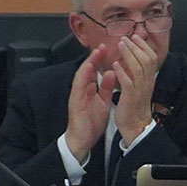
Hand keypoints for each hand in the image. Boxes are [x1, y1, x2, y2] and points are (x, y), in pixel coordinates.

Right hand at [64, 45, 116, 160]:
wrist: (82, 140)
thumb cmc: (92, 122)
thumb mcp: (103, 102)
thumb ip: (106, 87)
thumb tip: (111, 73)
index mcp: (90, 89)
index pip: (95, 71)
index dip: (101, 60)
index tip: (110, 49)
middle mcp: (82, 89)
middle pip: (88, 69)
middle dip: (95, 57)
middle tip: (104, 45)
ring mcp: (77, 94)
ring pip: (81, 74)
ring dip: (89, 62)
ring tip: (96, 52)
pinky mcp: (75, 101)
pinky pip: (78, 86)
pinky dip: (83, 75)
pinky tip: (88, 67)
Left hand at [111, 31, 161, 141]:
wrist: (136, 125)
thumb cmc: (135, 106)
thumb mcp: (140, 87)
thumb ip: (138, 74)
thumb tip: (133, 60)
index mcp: (149, 80)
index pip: (151, 58)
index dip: (144, 46)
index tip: (136, 36)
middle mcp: (147, 82)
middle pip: (146, 59)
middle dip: (136, 46)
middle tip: (126, 37)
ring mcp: (140, 89)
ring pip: (138, 67)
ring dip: (129, 54)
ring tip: (121, 45)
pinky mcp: (131, 97)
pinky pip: (127, 81)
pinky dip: (122, 71)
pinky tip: (115, 64)